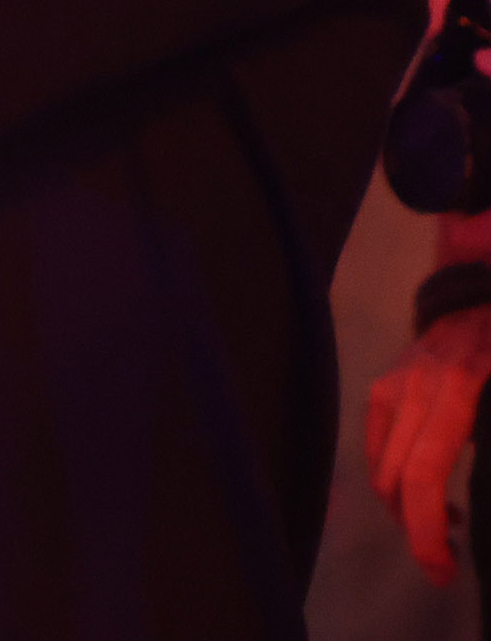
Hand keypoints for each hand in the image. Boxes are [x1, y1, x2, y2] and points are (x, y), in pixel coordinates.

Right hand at [373, 299, 490, 578]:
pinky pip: (379, 446)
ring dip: (406, 509)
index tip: (444, 569)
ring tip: (445, 530)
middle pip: (395, 480)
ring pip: (381, 468)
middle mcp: (413, 389)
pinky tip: (429, 489)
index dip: (428, 531)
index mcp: (456, 391)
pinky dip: (397, 479)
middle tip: (444, 569)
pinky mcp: (386, 384)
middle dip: (417, 535)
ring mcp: (393, 384)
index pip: (425, 475)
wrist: (485, 289)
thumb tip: (486, 486)